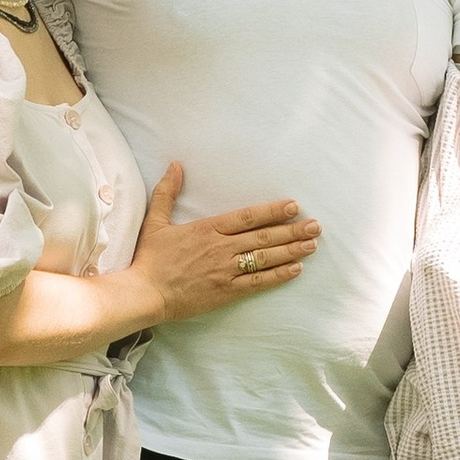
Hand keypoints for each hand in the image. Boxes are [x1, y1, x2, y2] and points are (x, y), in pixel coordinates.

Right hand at [128, 163, 318, 318]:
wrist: (143, 294)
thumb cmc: (150, 259)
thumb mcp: (155, 222)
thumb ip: (167, 193)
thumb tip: (175, 165)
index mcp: (207, 229)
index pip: (248, 217)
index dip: (273, 211)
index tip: (293, 206)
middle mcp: (221, 248)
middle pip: (264, 237)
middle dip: (293, 230)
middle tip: (316, 226)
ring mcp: (226, 271)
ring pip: (266, 258)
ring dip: (292, 250)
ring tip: (313, 244)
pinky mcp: (226, 292)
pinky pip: (258, 283)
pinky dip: (278, 276)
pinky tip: (296, 269)